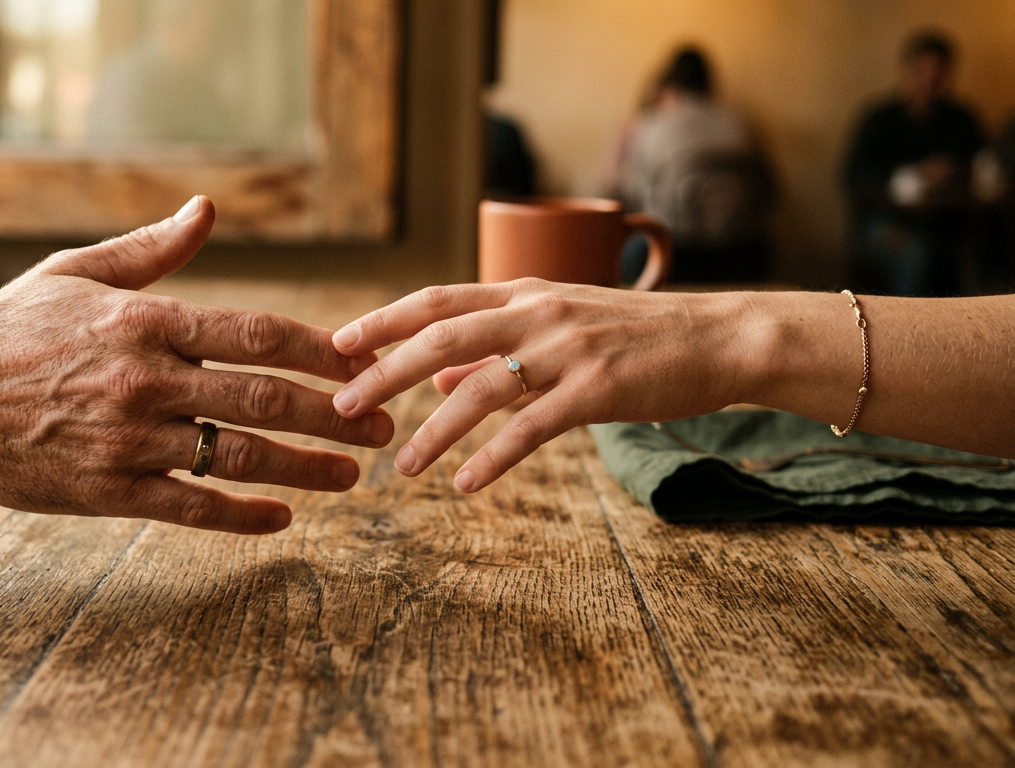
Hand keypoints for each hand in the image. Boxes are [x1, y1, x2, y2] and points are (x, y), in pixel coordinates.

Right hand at [0, 196, 393, 533]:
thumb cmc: (7, 332)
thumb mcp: (73, 273)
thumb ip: (150, 249)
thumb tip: (207, 211)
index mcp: (144, 319)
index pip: (259, 333)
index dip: (326, 350)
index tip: (368, 361)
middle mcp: (144, 379)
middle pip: (265, 397)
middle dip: (337, 414)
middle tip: (385, 428)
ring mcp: (127, 440)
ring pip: (240, 456)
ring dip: (307, 468)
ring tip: (354, 476)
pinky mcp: (108, 491)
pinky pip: (191, 508)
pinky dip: (242, 515)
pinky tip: (282, 517)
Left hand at [330, 280, 750, 492]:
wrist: (716, 337)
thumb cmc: (632, 334)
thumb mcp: (557, 325)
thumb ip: (494, 348)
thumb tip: (435, 375)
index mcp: (522, 292)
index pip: (436, 300)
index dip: (383, 321)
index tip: (337, 346)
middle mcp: (537, 312)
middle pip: (441, 337)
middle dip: (385, 373)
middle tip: (342, 406)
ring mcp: (566, 349)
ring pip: (480, 388)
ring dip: (434, 429)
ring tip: (402, 466)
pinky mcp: (596, 389)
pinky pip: (531, 427)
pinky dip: (493, 457)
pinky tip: (465, 484)